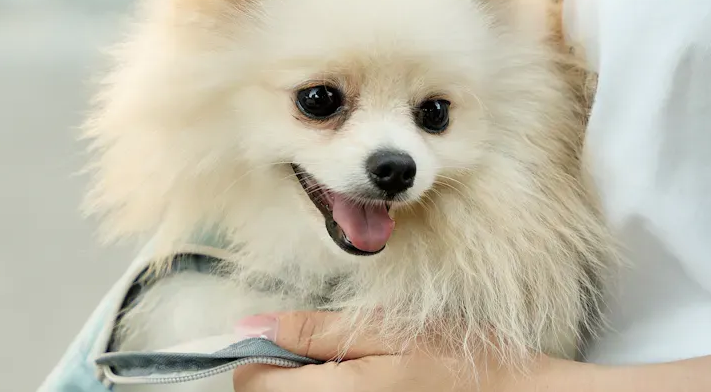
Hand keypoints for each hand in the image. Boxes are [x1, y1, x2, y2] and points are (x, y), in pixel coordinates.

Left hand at [230, 311, 591, 391]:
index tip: (284, 338)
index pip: (254, 382)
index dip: (259, 355)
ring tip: (353, 370)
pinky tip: (364, 385)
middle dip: (284, 372)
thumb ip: (317, 332)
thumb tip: (256, 325)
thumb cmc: (456, 360)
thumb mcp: (384, 331)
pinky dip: (332, 391)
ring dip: (308, 384)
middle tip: (329, 352)